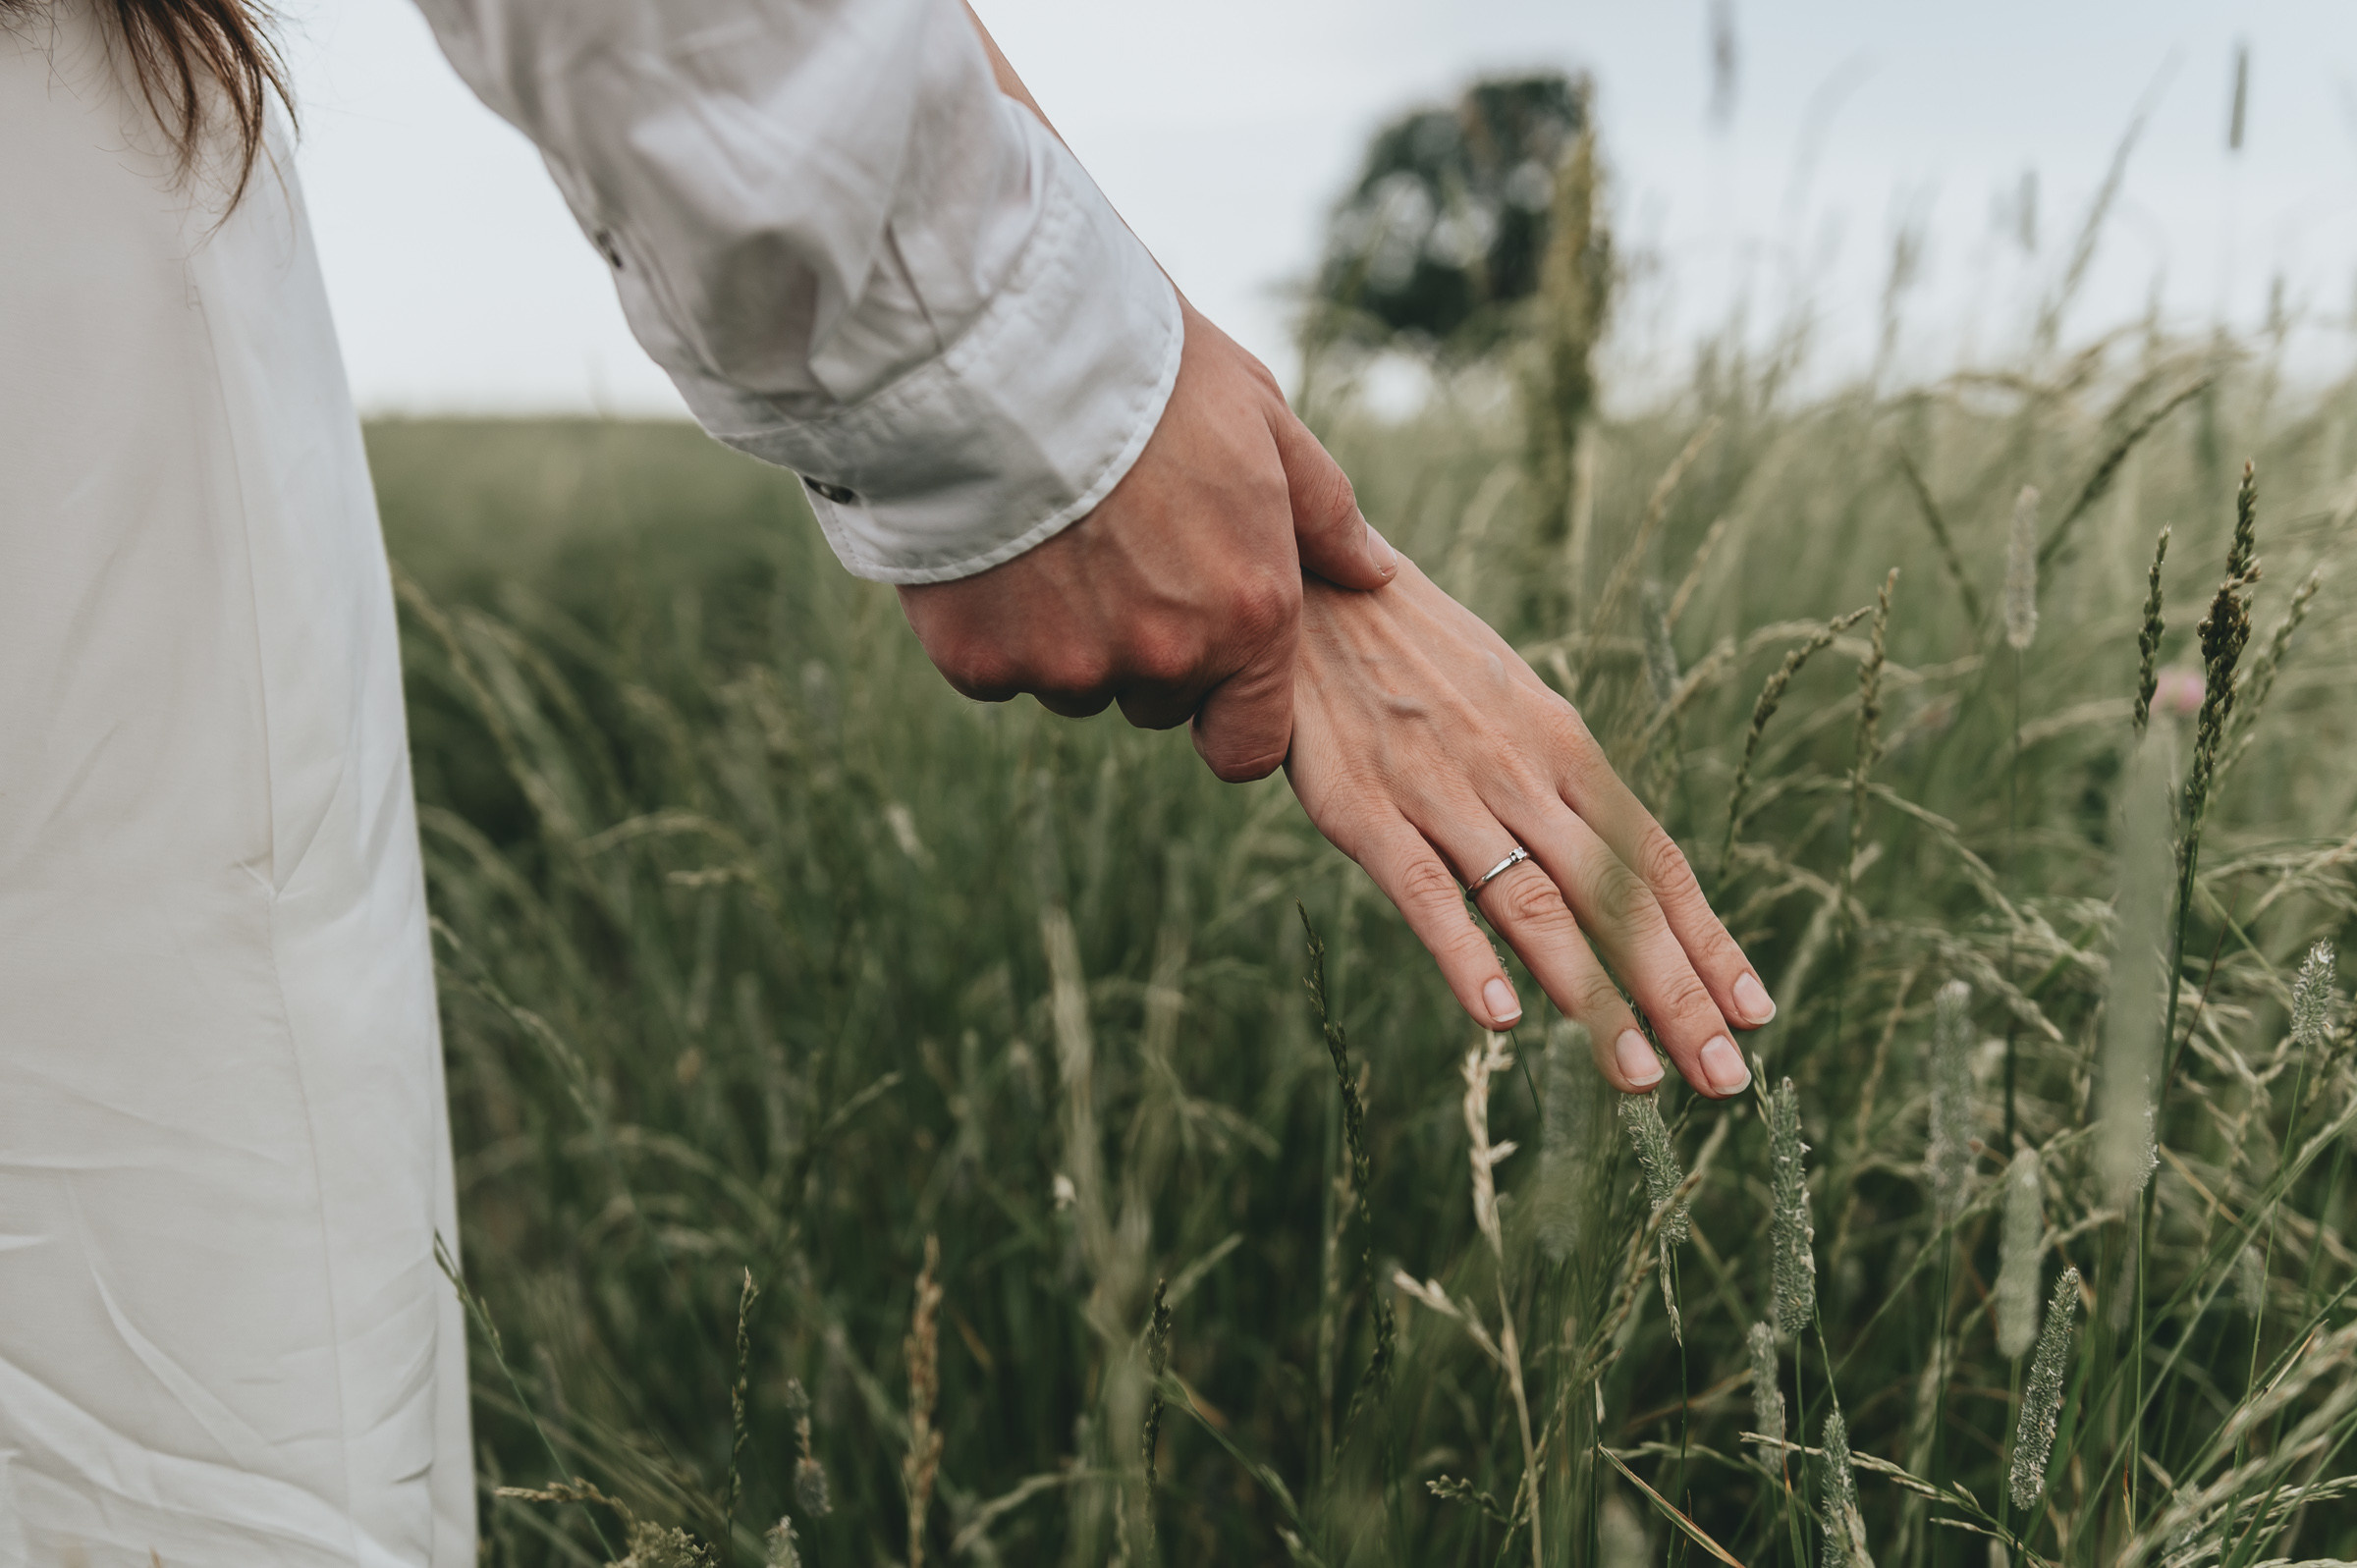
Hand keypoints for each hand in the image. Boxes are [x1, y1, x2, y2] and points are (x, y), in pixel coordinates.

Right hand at [898, 299, 1396, 781]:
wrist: (1005, 345)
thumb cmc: (1151, 371)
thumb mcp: (1263, 420)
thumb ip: (1325, 513)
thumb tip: (1375, 572)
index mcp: (1247, 615)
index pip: (1245, 747)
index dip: (1228, 712)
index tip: (1207, 664)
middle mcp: (1162, 658)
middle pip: (1154, 700)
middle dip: (1144, 647)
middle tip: (1117, 546)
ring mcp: (1064, 666)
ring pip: (1071, 683)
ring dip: (1066, 634)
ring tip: (1052, 530)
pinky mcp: (978, 660)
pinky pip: (993, 668)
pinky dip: (992, 623)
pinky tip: (994, 541)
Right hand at [1285, 560, 1774, 1097]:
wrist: (1312, 581)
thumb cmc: (1413, 651)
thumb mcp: (1507, 699)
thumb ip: (1552, 781)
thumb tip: (1608, 861)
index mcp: (1561, 746)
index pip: (1653, 858)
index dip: (1707, 939)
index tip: (1755, 1012)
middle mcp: (1518, 772)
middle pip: (1615, 895)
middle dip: (1676, 990)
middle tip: (1723, 1078)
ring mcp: (1443, 791)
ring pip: (1535, 903)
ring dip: (1593, 995)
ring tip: (1639, 1073)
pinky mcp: (1363, 807)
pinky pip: (1424, 890)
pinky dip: (1466, 954)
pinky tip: (1501, 1016)